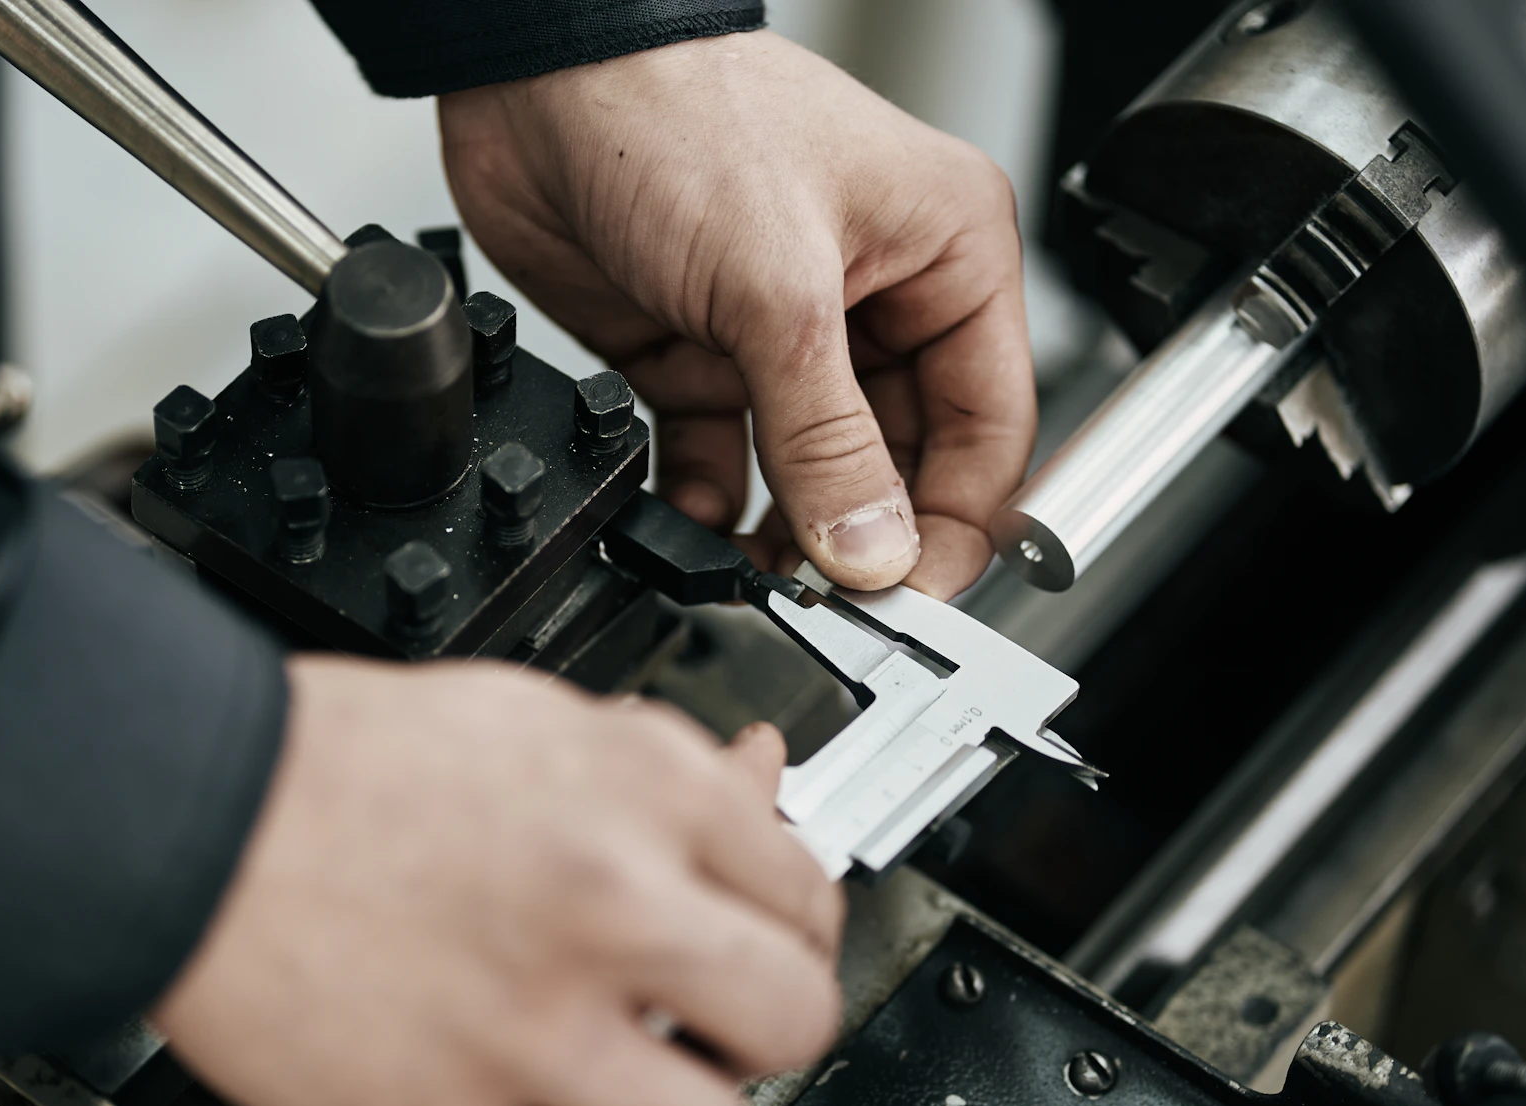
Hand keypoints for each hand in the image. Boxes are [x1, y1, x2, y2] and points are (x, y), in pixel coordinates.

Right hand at [151, 656, 842, 1105]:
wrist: (191, 810)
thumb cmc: (343, 767)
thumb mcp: (531, 718)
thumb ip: (661, 766)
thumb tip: (760, 784)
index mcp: (638, 789)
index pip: (809, 889)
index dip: (788, 924)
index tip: (755, 939)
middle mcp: (603, 905)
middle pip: (794, 1017)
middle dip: (763, 1025)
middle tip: (712, 1018)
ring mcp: (530, 1028)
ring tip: (629, 1085)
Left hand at [438, 31, 1035, 597]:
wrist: (537, 82)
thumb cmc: (679, 112)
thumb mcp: (777, 288)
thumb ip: (827, 435)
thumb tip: (870, 548)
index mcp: (946, 255)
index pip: (988, 426)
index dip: (959, 522)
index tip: (910, 596)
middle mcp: (875, 300)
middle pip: (900, 463)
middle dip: (865, 539)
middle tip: (827, 602)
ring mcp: (783, 336)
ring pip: (810, 474)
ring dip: (785, 535)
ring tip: (760, 579)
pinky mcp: (701, 357)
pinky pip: (723, 460)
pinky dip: (708, 503)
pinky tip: (692, 523)